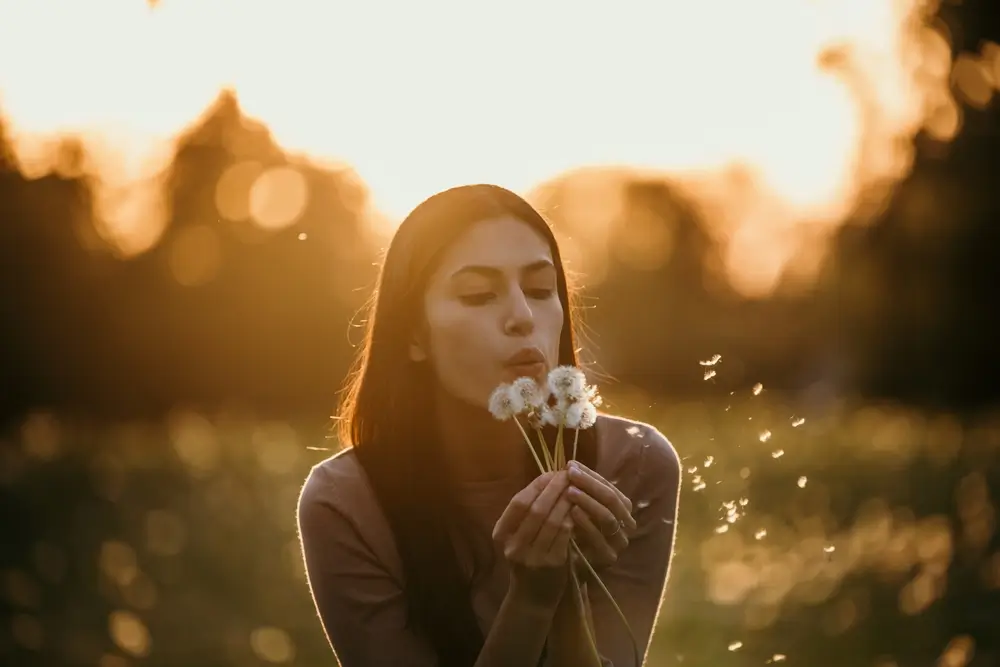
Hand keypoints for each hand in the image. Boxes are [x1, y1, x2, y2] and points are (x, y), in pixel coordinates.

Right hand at [493, 470, 574, 607]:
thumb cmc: (526, 560)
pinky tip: (579, 509)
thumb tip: (548, 478)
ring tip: (576, 489)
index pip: (519, 502)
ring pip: (553, 520)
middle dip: (554, 489)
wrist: (532, 597)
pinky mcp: (553, 565)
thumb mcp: (517, 537)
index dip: (536, 485)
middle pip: (536, 509)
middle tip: (568, 475)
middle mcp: (513, 546)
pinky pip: (565, 535)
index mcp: (501, 535)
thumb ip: (526, 513)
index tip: (551, 473)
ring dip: (566, 501)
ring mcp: (533, 557)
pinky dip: (573, 518)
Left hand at [566, 461, 636, 567]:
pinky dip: (586, 523)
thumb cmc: (575, 529)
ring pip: (608, 517)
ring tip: (570, 491)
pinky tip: (572, 512)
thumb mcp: (580, 506)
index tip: (571, 465)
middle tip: (570, 474)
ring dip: (588, 502)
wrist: (569, 564)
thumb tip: (571, 465)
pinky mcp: (608, 558)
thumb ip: (581, 489)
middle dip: (590, 485)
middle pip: (611, 500)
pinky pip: (599, 538)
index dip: (590, 475)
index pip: (609, 487)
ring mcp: (618, 542)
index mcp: (622, 508)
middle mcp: (625, 524)